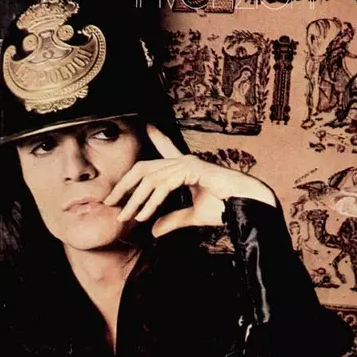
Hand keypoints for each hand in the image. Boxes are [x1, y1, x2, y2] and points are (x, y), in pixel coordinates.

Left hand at [104, 124, 275, 236]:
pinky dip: (151, 202)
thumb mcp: (193, 215)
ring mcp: (187, 163)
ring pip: (150, 180)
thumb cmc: (226, 206)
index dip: (156, 137)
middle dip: (124, 184)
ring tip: (124, 217)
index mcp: (185, 167)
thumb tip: (154, 230)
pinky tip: (144, 216)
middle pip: (144, 168)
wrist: (248, 205)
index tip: (147, 125)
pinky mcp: (191, 170)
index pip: (165, 149)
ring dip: (134, 200)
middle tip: (109, 200)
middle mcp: (183, 161)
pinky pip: (163, 186)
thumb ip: (173, 219)